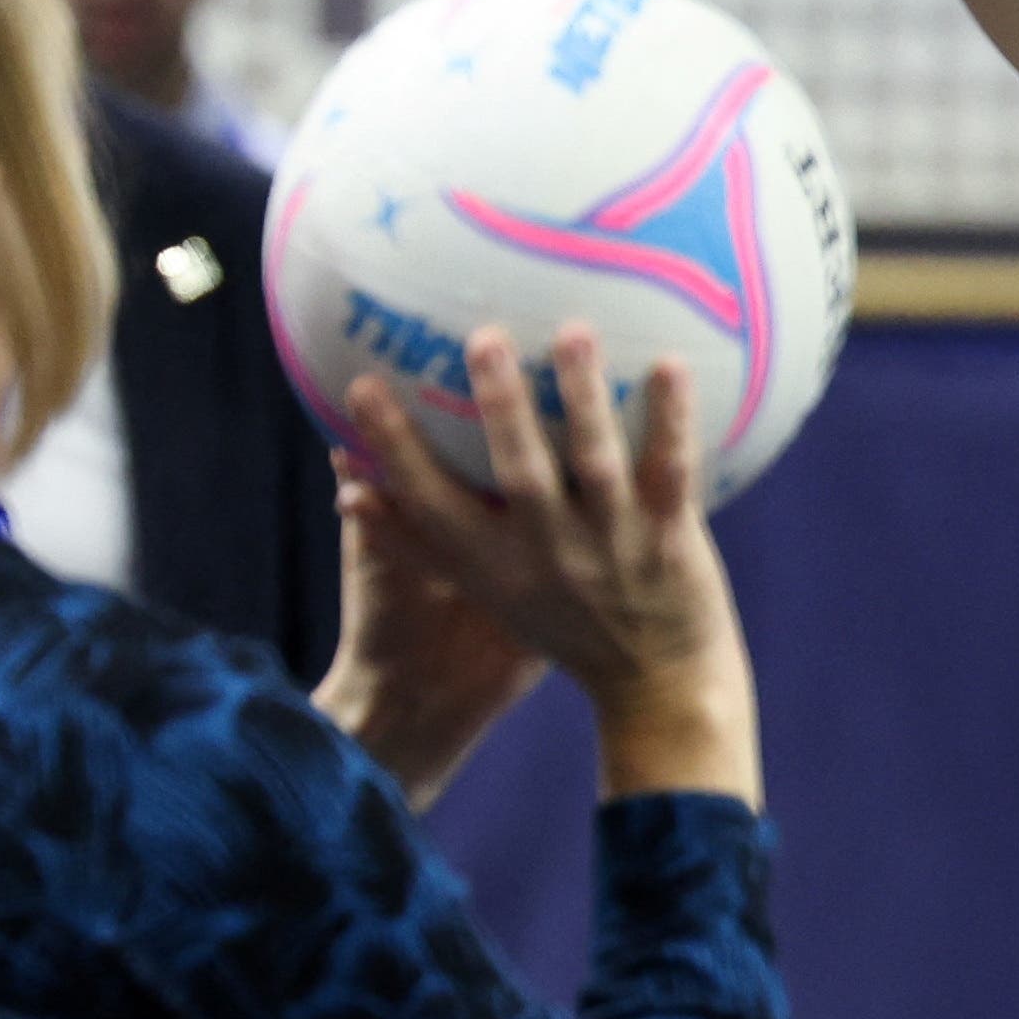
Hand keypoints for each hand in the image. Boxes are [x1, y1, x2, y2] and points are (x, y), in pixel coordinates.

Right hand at [343, 323, 758, 806]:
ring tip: (573, 331)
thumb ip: (416, 541)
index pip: (430, 503)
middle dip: (501, 407)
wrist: (656, 687)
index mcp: (493, 564)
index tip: (362, 386)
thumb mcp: (480, 590)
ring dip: (584, 398)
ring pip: (595, 464)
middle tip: (483, 337)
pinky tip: (670, 363)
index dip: (393, 447)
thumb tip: (346, 488)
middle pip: (519, 474)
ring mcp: (611, 545)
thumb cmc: (560, 624)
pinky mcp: (669, 540)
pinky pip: (671, 471)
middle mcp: (548, 552)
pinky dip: (671, 420)